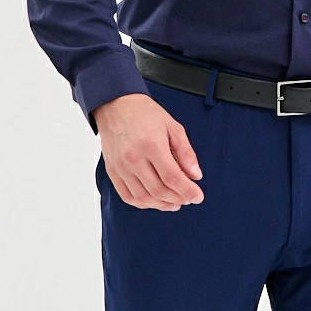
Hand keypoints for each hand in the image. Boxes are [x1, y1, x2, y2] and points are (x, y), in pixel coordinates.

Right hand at [93, 93, 203, 209]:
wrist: (116, 106)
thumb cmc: (145, 115)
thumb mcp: (173, 127)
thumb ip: (186, 153)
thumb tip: (196, 176)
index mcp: (152, 146)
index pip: (172, 178)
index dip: (188, 191)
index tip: (198, 197)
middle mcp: (134, 159)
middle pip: (159, 191)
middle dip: (178, 199)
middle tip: (188, 199)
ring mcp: (121, 167)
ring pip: (144, 198)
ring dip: (162, 205)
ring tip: (175, 203)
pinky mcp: (113, 172)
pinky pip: (128, 196)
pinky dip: (144, 203)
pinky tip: (156, 200)